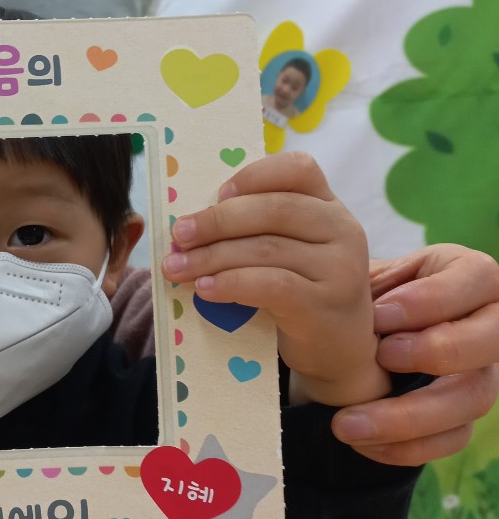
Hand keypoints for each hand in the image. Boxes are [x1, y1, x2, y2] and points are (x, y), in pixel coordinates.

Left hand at [161, 152, 390, 406]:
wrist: (338, 349)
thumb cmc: (301, 291)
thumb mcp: (289, 249)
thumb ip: (257, 228)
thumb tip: (190, 222)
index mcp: (329, 205)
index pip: (298, 169)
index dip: (254, 175)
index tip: (217, 193)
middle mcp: (341, 229)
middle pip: (273, 210)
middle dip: (217, 221)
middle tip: (179, 236)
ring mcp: (339, 267)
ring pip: (266, 249)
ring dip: (212, 257)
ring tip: (176, 268)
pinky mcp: (325, 304)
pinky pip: (271, 285)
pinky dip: (231, 284)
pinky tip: (204, 290)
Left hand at [332, 244, 498, 463]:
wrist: (336, 339)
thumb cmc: (354, 297)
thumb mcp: (358, 277)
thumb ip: (365, 282)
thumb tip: (363, 310)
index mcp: (466, 275)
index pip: (480, 278)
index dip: (434, 299)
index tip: (378, 315)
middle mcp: (486, 324)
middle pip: (494, 340)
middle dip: (440, 351)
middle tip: (382, 358)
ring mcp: (480, 373)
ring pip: (474, 397)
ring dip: (410, 416)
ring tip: (348, 423)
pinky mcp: (462, 415)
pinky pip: (453, 438)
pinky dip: (405, 446)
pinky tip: (363, 442)